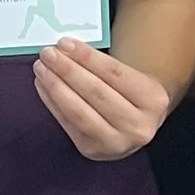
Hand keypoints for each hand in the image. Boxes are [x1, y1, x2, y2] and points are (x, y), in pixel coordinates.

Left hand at [32, 35, 172, 160]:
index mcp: (153, 100)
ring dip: (55, 87)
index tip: (65, 43)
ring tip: (41, 68)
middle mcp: (138, 126)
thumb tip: (64, 50)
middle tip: (48, 53)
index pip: (115, 73)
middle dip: (67, 70)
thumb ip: (101, 65)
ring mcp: (116, 143)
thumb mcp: (130, 75)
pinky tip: (43, 85)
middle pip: (96, 92)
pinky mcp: (93, 151)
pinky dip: (52, 102)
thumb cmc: (128, 92)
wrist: (136, 124)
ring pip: (79, 111)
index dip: (87, 57)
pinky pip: (68, 123)